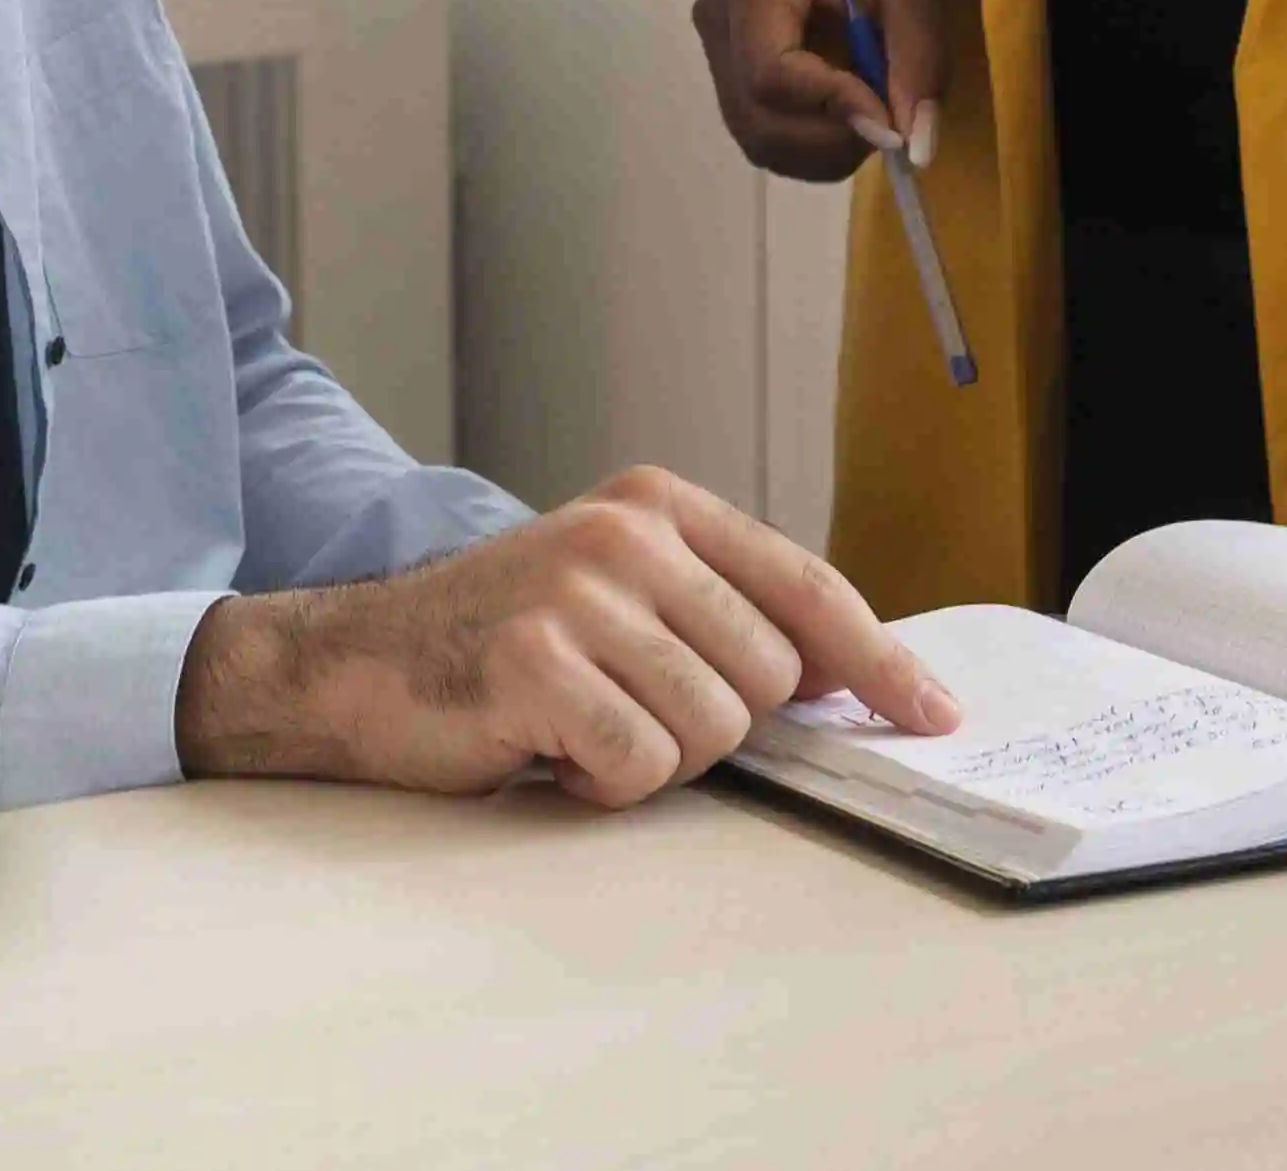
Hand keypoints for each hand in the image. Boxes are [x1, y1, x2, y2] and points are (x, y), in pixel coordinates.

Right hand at [174, 466, 960, 808]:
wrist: (355, 663)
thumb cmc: (497, 642)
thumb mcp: (619, 595)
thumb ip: (722, 616)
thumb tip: (849, 680)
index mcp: (659, 506)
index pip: (808, 587)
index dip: (879, 662)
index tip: (930, 714)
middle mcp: (628, 534)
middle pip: (770, 679)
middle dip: (714, 724)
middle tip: (628, 708)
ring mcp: (580, 592)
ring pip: (712, 730)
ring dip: (652, 756)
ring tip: (581, 723)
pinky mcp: (537, 660)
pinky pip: (638, 763)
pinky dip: (602, 781)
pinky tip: (548, 747)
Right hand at [689, 0, 958, 180]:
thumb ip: (918, 61)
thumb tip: (913, 148)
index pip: (771, 75)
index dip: (833, 110)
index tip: (892, 125)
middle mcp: (718, 26)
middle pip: (759, 121)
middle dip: (833, 140)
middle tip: (888, 124)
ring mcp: (717, 55)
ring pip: (758, 140)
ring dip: (824, 151)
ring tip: (869, 114)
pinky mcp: (730, 77)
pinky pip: (762, 137)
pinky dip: (811, 148)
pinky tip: (844, 117)